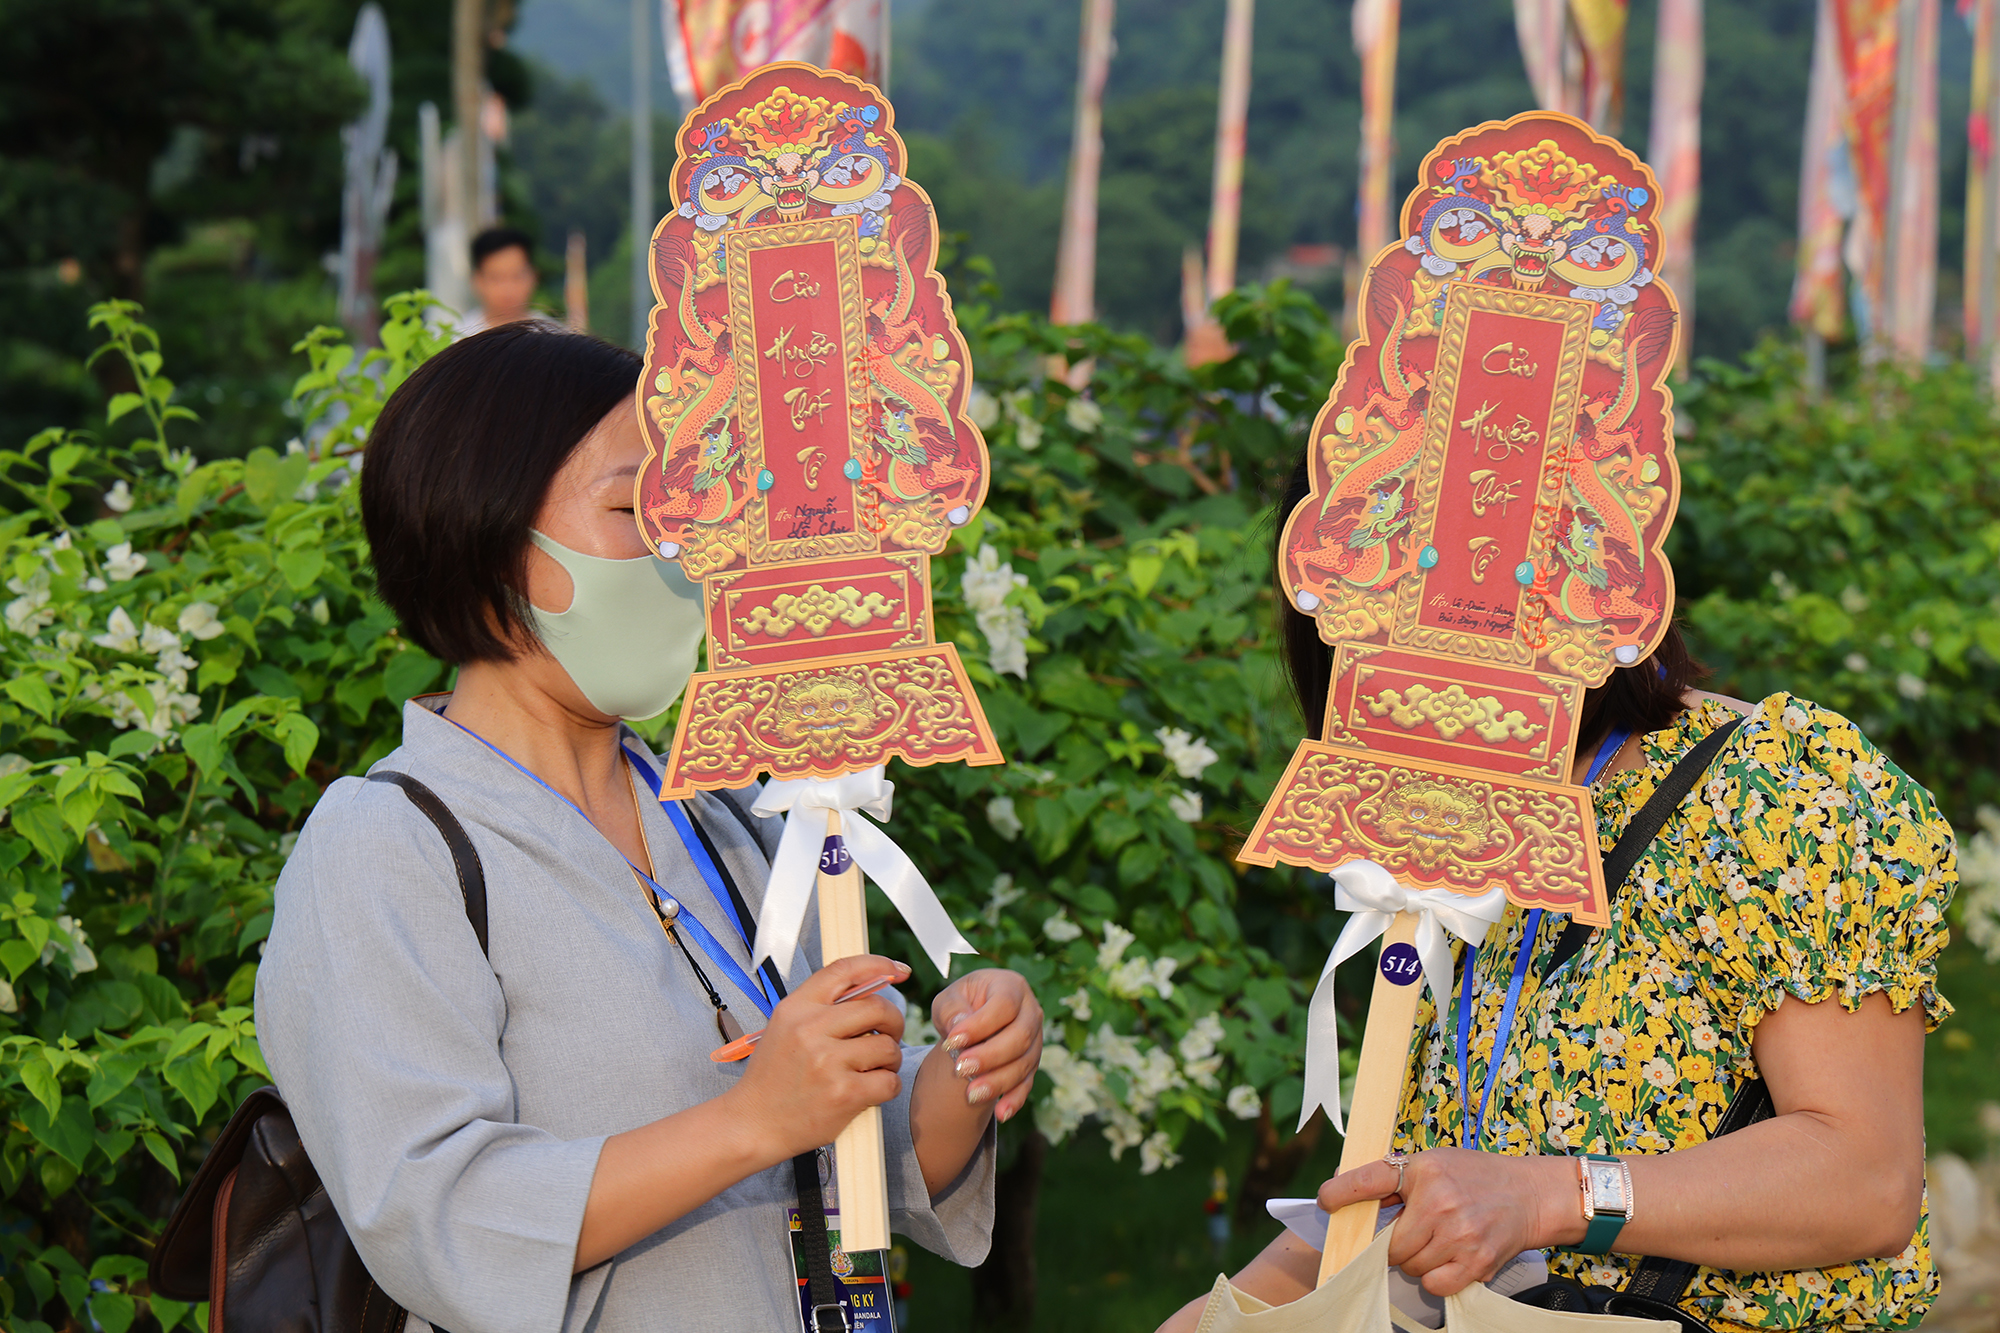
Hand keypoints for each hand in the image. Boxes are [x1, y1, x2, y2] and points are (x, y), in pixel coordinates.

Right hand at [727, 954, 908, 1160]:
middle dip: (893, 1021)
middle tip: (889, 1034)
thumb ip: (822, 1007)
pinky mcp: (843, 1094)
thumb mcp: (785, 1028)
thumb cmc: (773, 1077)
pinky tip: (871, 1090)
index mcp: (796, 1008)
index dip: (879, 964)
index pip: (845, 970)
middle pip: (877, 1007)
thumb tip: (871, 987)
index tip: (898, 969)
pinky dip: (887, 1086)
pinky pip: (888, 1081)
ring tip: (873, 1068)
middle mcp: (810, 1029)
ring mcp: (827, 1062)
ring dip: (890, 1058)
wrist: (753, 1122)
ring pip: (888, 1047)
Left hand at [927, 968, 1043, 1121]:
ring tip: (971, 1094)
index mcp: (1011, 986)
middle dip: (990, 1056)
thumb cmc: (961, 1006)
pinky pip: (1027, 1083)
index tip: (953, 1041)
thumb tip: (959, 1025)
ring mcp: (1036, 1039)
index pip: (1003, 1005)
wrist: (972, 1021)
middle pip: (1020, 1036)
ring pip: (1025, 1062)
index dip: (980, 1024)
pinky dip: (1014, 1099)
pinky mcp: (1032, 1064)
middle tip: (960, 1069)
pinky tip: (1000, 1113)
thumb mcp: (949, 999)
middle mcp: (1031, 1011)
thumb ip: (951, 1009)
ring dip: (999, 1081)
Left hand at [1316, 1147, 1577, 1295]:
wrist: (1530, 1194)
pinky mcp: (1476, 1262)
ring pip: (1411, 1266)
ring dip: (1417, 1261)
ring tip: (1439, 1241)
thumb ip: (1394, 1178)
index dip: (1340, 1194)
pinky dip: (1436, 1278)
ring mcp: (1458, 1235)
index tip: (1325, 1203)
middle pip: (1389, 1244)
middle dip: (1394, 1243)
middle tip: (1413, 1232)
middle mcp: (1439, 1202)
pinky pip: (1434, 1285)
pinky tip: (1450, 1259)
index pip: (1368, 1181)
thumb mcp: (1434, 1162)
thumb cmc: (1477, 1176)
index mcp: (1424, 1170)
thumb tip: (1345, 1190)